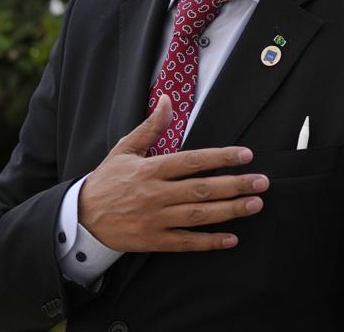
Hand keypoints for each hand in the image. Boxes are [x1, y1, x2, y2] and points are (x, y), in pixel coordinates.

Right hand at [78, 94, 268, 252]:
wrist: (81, 217)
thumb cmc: (106, 179)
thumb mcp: (125, 148)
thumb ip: (151, 126)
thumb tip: (168, 100)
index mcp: (150, 169)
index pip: (192, 161)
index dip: (221, 158)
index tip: (245, 155)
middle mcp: (155, 194)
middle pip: (202, 189)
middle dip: (235, 185)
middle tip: (262, 182)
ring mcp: (155, 219)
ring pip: (199, 216)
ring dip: (230, 211)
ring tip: (255, 205)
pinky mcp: (154, 240)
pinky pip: (186, 242)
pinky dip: (209, 242)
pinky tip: (231, 239)